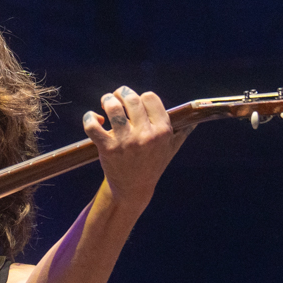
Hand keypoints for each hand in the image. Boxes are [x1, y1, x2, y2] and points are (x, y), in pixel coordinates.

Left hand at [82, 87, 190, 212]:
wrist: (133, 189)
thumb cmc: (153, 165)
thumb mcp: (171, 149)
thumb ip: (182, 132)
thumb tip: (194, 120)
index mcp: (162, 131)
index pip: (150, 98)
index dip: (141, 96)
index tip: (136, 103)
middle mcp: (145, 135)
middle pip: (131, 99)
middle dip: (121, 93)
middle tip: (117, 97)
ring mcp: (125, 141)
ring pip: (112, 107)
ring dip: (107, 100)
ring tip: (106, 102)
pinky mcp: (107, 148)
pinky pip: (92, 125)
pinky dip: (89, 118)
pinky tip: (94, 119)